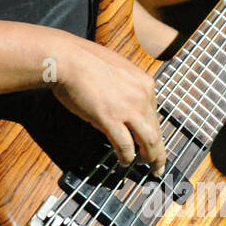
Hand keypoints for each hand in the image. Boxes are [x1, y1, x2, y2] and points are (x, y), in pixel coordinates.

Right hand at [52, 34, 165, 172]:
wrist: (66, 60)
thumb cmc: (82, 61)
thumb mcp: (115, 69)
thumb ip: (124, 85)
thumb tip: (120, 101)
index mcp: (144, 82)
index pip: (154, 113)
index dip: (152, 130)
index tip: (149, 140)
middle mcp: (142, 96)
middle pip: (156, 130)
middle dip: (158, 151)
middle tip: (158, 164)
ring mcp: (128, 109)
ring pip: (149, 141)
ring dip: (149, 157)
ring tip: (145, 166)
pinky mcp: (111, 119)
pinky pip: (125, 145)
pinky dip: (126, 157)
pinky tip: (123, 162)